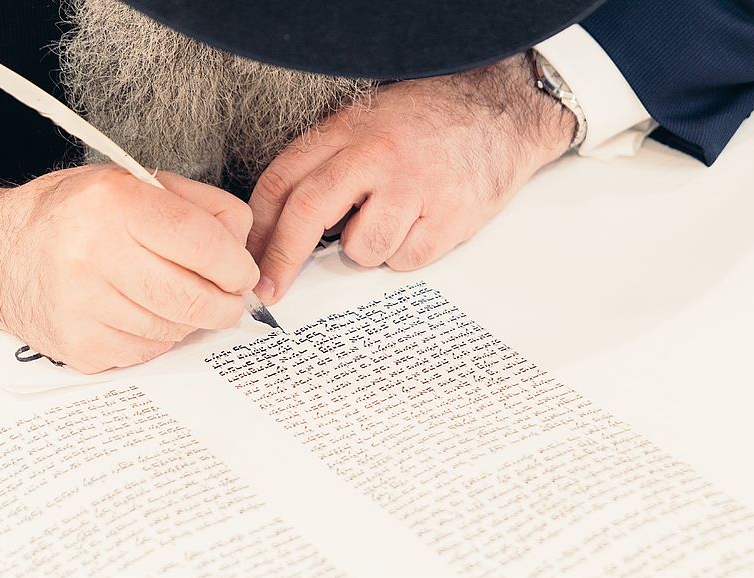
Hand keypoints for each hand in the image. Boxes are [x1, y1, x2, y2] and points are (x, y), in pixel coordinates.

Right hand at [0, 164, 259, 372]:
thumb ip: (203, 207)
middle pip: (195, 298)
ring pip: (176, 329)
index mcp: (116, 204)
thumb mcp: (141, 186)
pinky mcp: (80, 344)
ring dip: (190, 320)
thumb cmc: (83, 215)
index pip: (204, 244)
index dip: (237, 266)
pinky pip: (149, 351)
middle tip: (229, 299)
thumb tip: (244, 248)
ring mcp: (83, 305)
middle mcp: (94, 253)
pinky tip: (141, 313)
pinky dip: (159, 337)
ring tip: (173, 297)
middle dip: (226, 304)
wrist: (6, 250)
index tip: (243, 274)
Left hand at [248, 52, 575, 303]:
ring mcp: (415, 186)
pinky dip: (409, 252)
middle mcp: (377, 155)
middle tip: (270, 291)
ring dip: (369, 247)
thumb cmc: (432, 120)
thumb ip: (330, 164)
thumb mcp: (370, 122)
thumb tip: (286, 227)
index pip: (284, 181)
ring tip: (396, 219)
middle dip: (282, 260)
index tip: (251, 260)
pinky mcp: (449, 216)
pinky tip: (424, 223)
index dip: (259, 229)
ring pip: (361, 249)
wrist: (503, 111)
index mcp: (349, 129)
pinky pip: (406, 260)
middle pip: (307, 213)